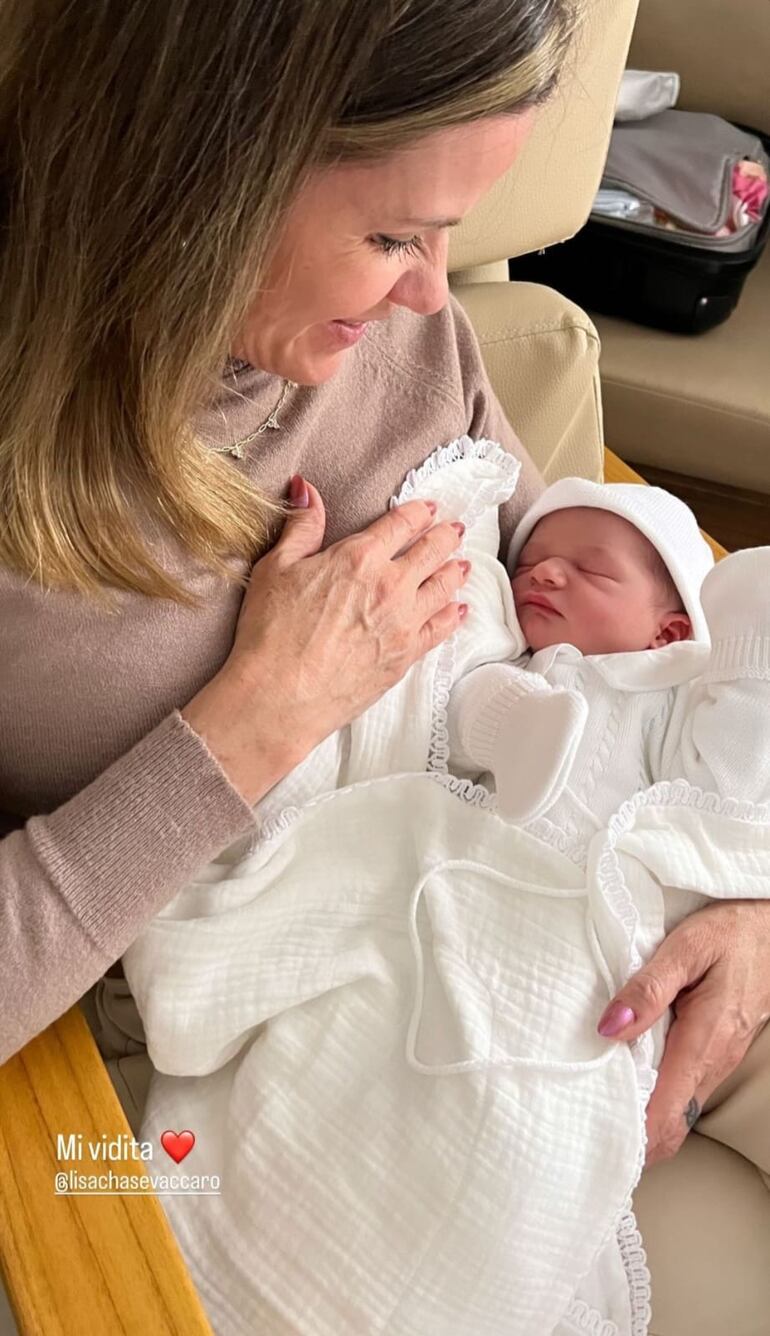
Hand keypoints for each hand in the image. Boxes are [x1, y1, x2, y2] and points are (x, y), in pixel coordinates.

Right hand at [227, 474, 470, 761]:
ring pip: (443, 588)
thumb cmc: (271, 632)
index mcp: (359, 557)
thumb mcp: (276, 567)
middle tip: (454, 530)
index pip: (401, 524)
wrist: (280, 696)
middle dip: (445, 537)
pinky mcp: (406, 656)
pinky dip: (454, 615)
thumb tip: (307, 488)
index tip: (429, 508)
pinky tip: (459, 609)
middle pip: (431, 552)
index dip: (419, 512)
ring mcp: (403, 623)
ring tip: (462, 564)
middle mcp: (390, 586)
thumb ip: (301, 526)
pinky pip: (441, 629)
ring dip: (455, 571)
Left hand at [596, 900, 769, 1165]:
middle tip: (581, 1128)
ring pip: (677, 1112)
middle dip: (629, 1137)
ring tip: (594, 1107)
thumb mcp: (687, 947)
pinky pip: (682, 1092)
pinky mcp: (714, 1055)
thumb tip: (609, 1028)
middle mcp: (713, 1064)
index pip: (666, 1118)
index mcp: (704, 1043)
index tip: (592, 1136)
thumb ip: (648, 989)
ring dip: (640, 1118)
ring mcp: (717, 1063)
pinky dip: (654, 1098)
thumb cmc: (730, 933)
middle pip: (670, 1126)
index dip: (631, 1139)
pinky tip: (625, 1081)